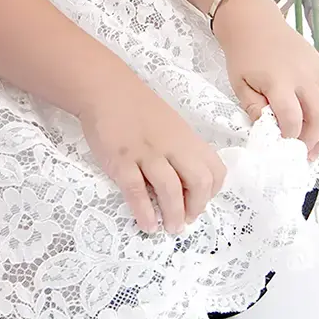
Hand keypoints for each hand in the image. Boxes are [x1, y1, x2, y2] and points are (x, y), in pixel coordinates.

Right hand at [79, 80, 227, 234]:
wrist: (105, 90)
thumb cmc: (137, 109)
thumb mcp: (169, 125)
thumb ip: (179, 150)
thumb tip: (184, 184)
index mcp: (186, 138)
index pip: (214, 170)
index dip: (212, 192)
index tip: (199, 203)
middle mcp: (171, 146)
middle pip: (199, 182)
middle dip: (196, 207)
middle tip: (186, 221)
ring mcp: (146, 153)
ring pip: (170, 189)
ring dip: (173, 215)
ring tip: (170, 228)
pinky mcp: (122, 160)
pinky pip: (136, 190)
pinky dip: (144, 212)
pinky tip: (147, 224)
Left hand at [212, 0, 318, 159]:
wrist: (254, 23)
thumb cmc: (244, 52)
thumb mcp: (239, 83)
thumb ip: (254, 108)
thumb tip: (268, 130)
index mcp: (279, 80)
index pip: (292, 117)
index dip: (290, 136)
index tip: (283, 145)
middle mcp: (304, 76)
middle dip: (314, 140)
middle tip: (304, 154)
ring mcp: (317, 70)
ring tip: (316, 146)